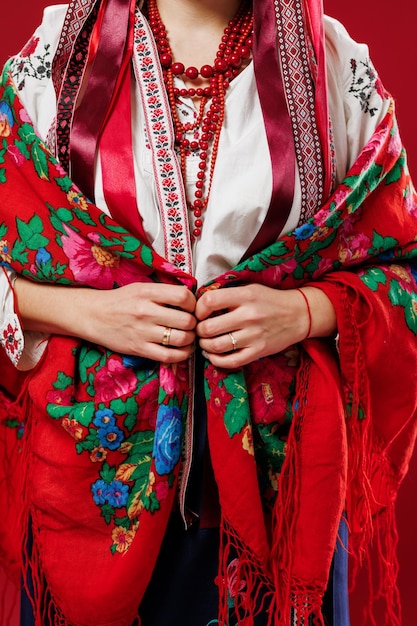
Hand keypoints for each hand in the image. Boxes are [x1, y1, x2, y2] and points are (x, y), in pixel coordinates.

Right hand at [15, 278, 196, 363]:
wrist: (92, 315)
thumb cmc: (120, 300)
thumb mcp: (140, 287)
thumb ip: (163, 292)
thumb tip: (191, 298)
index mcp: (147, 292)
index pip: (183, 296)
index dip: (193, 303)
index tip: (191, 308)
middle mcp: (145, 311)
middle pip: (186, 320)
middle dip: (194, 324)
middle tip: (191, 325)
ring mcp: (142, 332)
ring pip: (181, 339)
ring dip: (190, 340)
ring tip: (187, 337)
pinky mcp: (139, 349)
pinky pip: (168, 356)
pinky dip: (182, 355)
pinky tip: (182, 350)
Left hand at [195, 284, 335, 367]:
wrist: (299, 315)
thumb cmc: (270, 300)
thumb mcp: (250, 288)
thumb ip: (228, 294)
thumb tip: (201, 303)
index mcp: (245, 296)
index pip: (210, 301)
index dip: (198, 309)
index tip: (199, 313)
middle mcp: (249, 316)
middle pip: (209, 327)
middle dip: (199, 330)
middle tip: (200, 330)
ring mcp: (254, 336)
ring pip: (216, 346)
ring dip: (204, 345)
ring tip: (204, 342)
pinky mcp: (258, 352)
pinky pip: (230, 361)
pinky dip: (216, 360)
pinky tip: (213, 355)